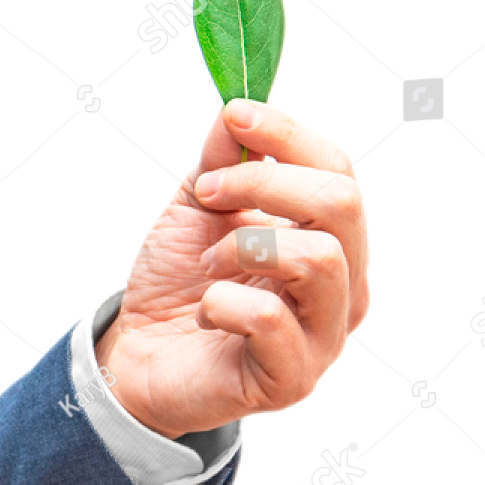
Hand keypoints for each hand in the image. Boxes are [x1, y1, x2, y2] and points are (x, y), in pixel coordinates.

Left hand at [94, 99, 368, 437]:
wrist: (139, 356)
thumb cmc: (180, 285)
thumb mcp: (198, 207)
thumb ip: (224, 160)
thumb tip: (238, 106)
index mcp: (331, 239)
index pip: (338, 170)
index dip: (287, 134)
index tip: (234, 116)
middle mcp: (344, 287)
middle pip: (342, 205)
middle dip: (264, 183)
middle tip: (206, 194)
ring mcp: (324, 336)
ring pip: (319, 259)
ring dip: (244, 244)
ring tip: (207, 263)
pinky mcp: (291, 378)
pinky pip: (272, 319)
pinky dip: (224, 303)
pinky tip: (207, 312)